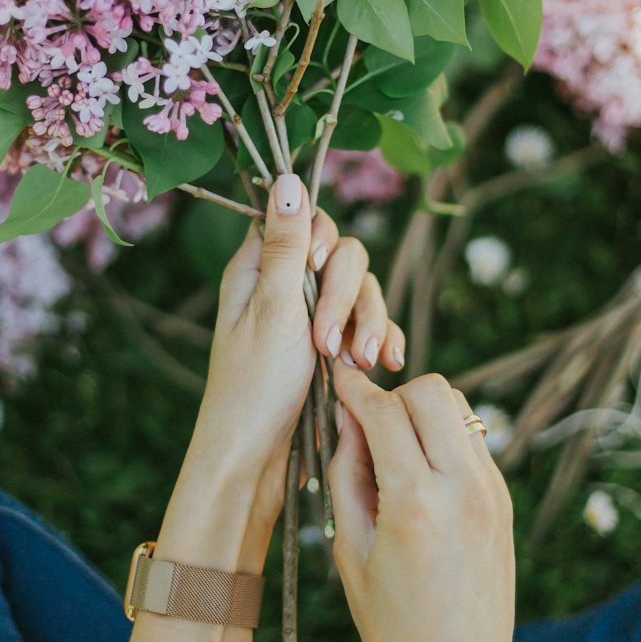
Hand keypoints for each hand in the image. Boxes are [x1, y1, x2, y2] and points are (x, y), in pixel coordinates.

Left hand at [165, 174, 403, 572]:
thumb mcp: (273, 309)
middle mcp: (284, 287)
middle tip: (332, 344)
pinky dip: (382, 342)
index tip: (318, 271)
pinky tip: (387, 366)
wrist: (255, 464)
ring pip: (365, 293)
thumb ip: (288, 245)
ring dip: (370, 324)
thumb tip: (288, 177)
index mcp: (257, 268)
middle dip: (350, 296)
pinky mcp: (333, 351)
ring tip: (361, 367)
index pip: (305, 220)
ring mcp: (311, 320)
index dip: (322, 240)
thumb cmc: (253, 389)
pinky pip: (373, 328)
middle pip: (345, 256)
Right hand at [329, 363, 520, 641]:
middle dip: (393, 396)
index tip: (335, 379)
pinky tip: (418, 474)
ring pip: (458, 406)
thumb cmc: (392, 628)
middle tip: (366, 426)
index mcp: (415, 504)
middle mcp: (463, 489)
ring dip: (422, 412)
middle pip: (431, 391)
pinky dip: (442, 439)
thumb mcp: (351, 549)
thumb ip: (346, 472)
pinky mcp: (504, 501)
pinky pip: (471, 440)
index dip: (353, 389)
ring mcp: (492, 493)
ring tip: (393, 452)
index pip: (384, 411)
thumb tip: (346, 415)